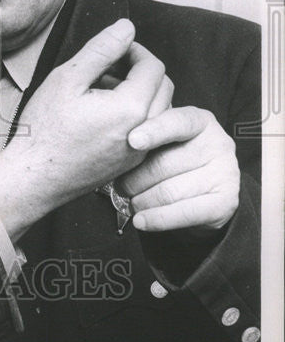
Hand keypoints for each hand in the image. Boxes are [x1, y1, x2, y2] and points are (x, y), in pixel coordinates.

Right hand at [0, 18, 167, 240]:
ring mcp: (140, 151)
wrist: (34, 177)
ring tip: (102, 88)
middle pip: (163, 87)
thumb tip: (126, 28)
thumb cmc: (45, 129)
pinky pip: (148, 130)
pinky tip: (103, 112)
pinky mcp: (132, 163)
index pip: (153, 66)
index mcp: (132, 108)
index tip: (114, 48)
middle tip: (109, 64)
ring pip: (158, 109)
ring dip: (139, 91)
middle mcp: (145, 131)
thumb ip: (101, 49)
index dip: (135, 50)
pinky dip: (135, 113)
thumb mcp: (67, 78)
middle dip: (141, 69)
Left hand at [118, 107, 239, 233]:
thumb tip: (116, 144)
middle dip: (133, 179)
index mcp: (200, 120)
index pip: (177, 122)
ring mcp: (225, 173)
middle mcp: (217, 143)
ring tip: (130, 202)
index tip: (132, 140)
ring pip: (169, 191)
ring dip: (141, 201)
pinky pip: (184, 213)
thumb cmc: (177, 156)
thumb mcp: (166, 137)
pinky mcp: (225, 203)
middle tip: (119, 186)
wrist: (208, 189)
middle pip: (164, 163)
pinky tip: (141, 221)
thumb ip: (147, 132)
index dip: (154, 131)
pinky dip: (158, 219)